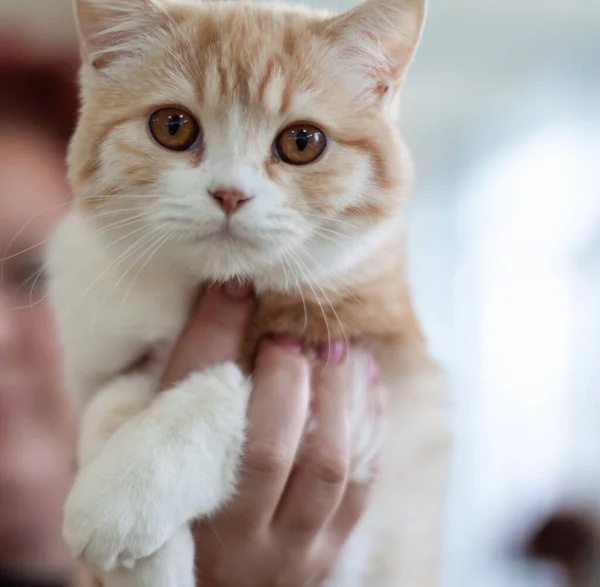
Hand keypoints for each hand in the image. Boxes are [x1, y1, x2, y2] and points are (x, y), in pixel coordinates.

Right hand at [162, 282, 382, 586]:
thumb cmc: (180, 512)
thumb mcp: (161, 456)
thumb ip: (181, 396)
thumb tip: (222, 303)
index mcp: (173, 501)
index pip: (187, 407)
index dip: (213, 337)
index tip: (238, 286)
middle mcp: (231, 536)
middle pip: (266, 446)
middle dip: (287, 375)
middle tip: (292, 332)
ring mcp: (287, 550)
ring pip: (327, 465)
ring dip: (338, 393)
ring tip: (338, 347)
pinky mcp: (326, 553)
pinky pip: (362, 484)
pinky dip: (370, 422)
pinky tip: (366, 379)